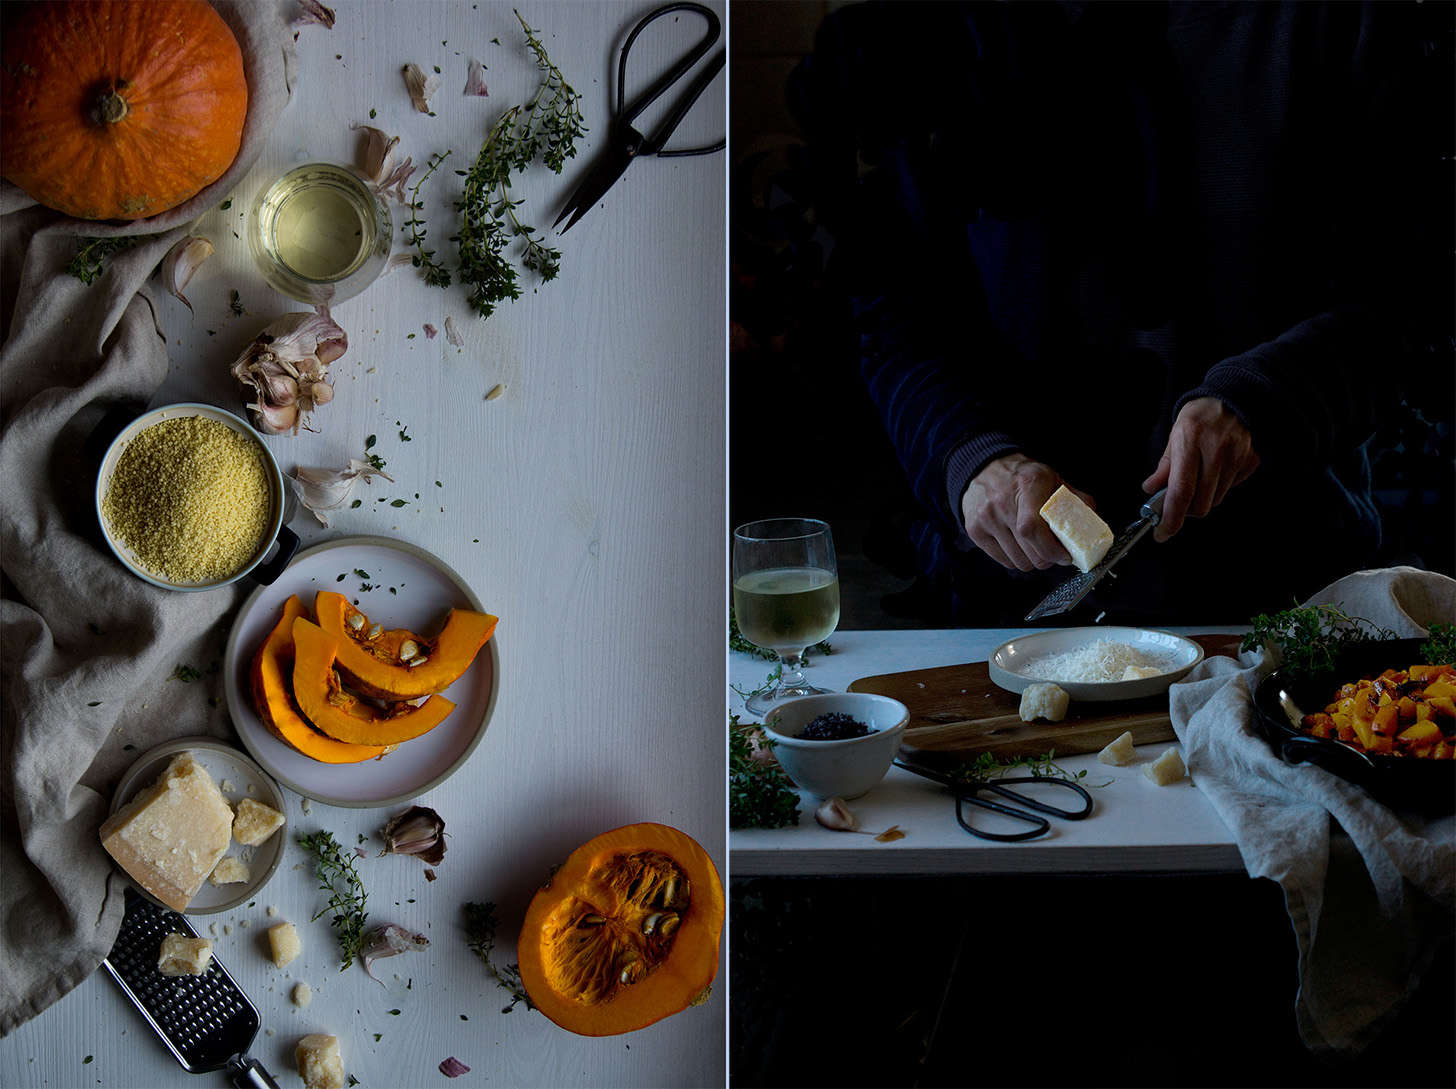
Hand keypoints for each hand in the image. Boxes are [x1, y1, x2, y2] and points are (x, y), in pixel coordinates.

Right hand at [961, 453, 1095, 571]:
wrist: (986, 467)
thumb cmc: (1022, 476)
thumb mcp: (1052, 479)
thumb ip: (1074, 499)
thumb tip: (1092, 521)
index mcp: (1028, 485)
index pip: (1033, 529)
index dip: (1052, 550)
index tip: (1065, 555)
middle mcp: (1002, 501)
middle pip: (1029, 551)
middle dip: (1048, 559)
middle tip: (1055, 553)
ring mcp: (985, 517)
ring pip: (1018, 561)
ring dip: (1033, 560)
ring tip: (1037, 547)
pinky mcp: (975, 530)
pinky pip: (1004, 560)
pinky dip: (1016, 559)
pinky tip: (1020, 546)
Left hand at [1142, 397, 1259, 540]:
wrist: (1237, 397)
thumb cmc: (1202, 415)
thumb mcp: (1177, 432)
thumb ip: (1165, 465)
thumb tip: (1151, 490)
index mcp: (1191, 440)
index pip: (1181, 491)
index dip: (1171, 517)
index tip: (1162, 532)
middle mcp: (1216, 450)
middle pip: (1201, 504)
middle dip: (1187, 511)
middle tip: (1179, 502)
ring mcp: (1237, 456)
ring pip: (1216, 499)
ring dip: (1203, 497)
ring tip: (1200, 476)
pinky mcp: (1252, 461)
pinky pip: (1231, 488)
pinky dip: (1220, 486)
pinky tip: (1217, 467)